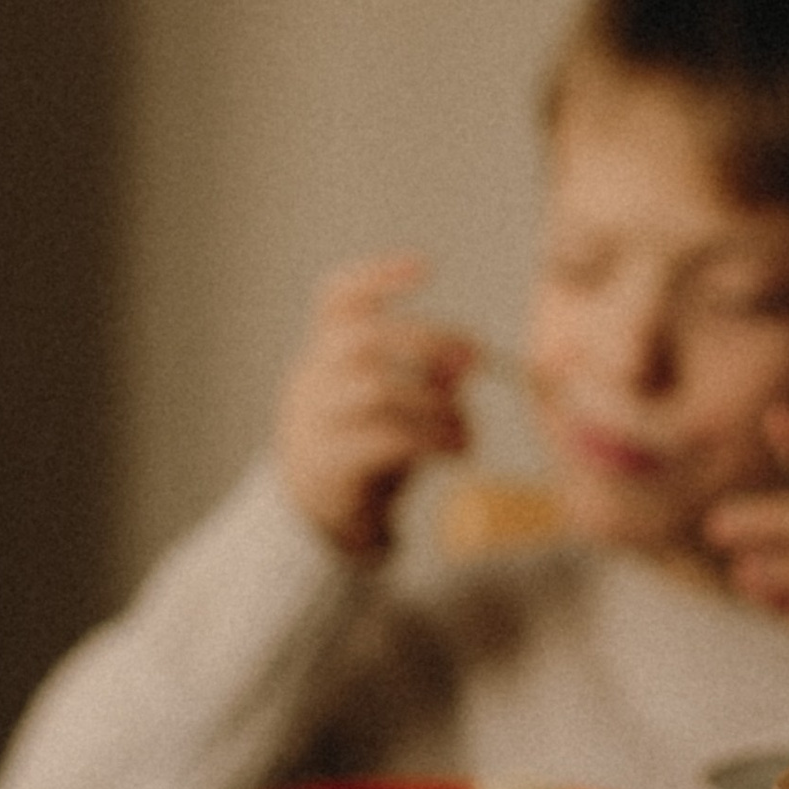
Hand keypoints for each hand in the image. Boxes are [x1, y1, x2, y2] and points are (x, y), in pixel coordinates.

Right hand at [271, 255, 476, 559]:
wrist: (316, 522)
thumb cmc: (362, 450)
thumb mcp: (392, 408)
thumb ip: (422, 379)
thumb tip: (465, 361)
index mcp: (323, 355)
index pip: (336, 300)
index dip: (378, 278)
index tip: (426, 266)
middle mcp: (311, 381)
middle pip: (362, 338)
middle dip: (426, 340)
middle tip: (476, 358)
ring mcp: (314, 424)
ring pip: (376, 389)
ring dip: (437, 404)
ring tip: (469, 431)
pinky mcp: (330, 467)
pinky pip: (383, 439)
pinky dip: (431, 440)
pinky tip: (457, 452)